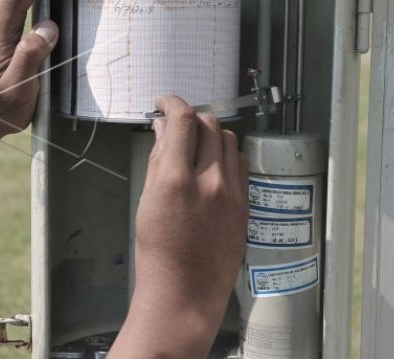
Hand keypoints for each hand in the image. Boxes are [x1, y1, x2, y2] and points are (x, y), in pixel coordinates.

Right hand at [111, 96, 248, 358]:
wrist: (184, 292)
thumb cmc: (157, 251)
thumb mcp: (147, 200)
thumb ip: (157, 160)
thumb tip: (162, 129)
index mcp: (177, 180)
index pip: (182, 120)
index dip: (172, 102)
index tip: (163, 102)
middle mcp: (210, 181)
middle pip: (210, 124)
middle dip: (191, 116)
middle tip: (176, 124)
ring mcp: (233, 193)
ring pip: (229, 140)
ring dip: (210, 133)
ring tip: (194, 144)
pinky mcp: (246, 205)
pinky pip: (240, 164)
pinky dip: (225, 154)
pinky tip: (211, 165)